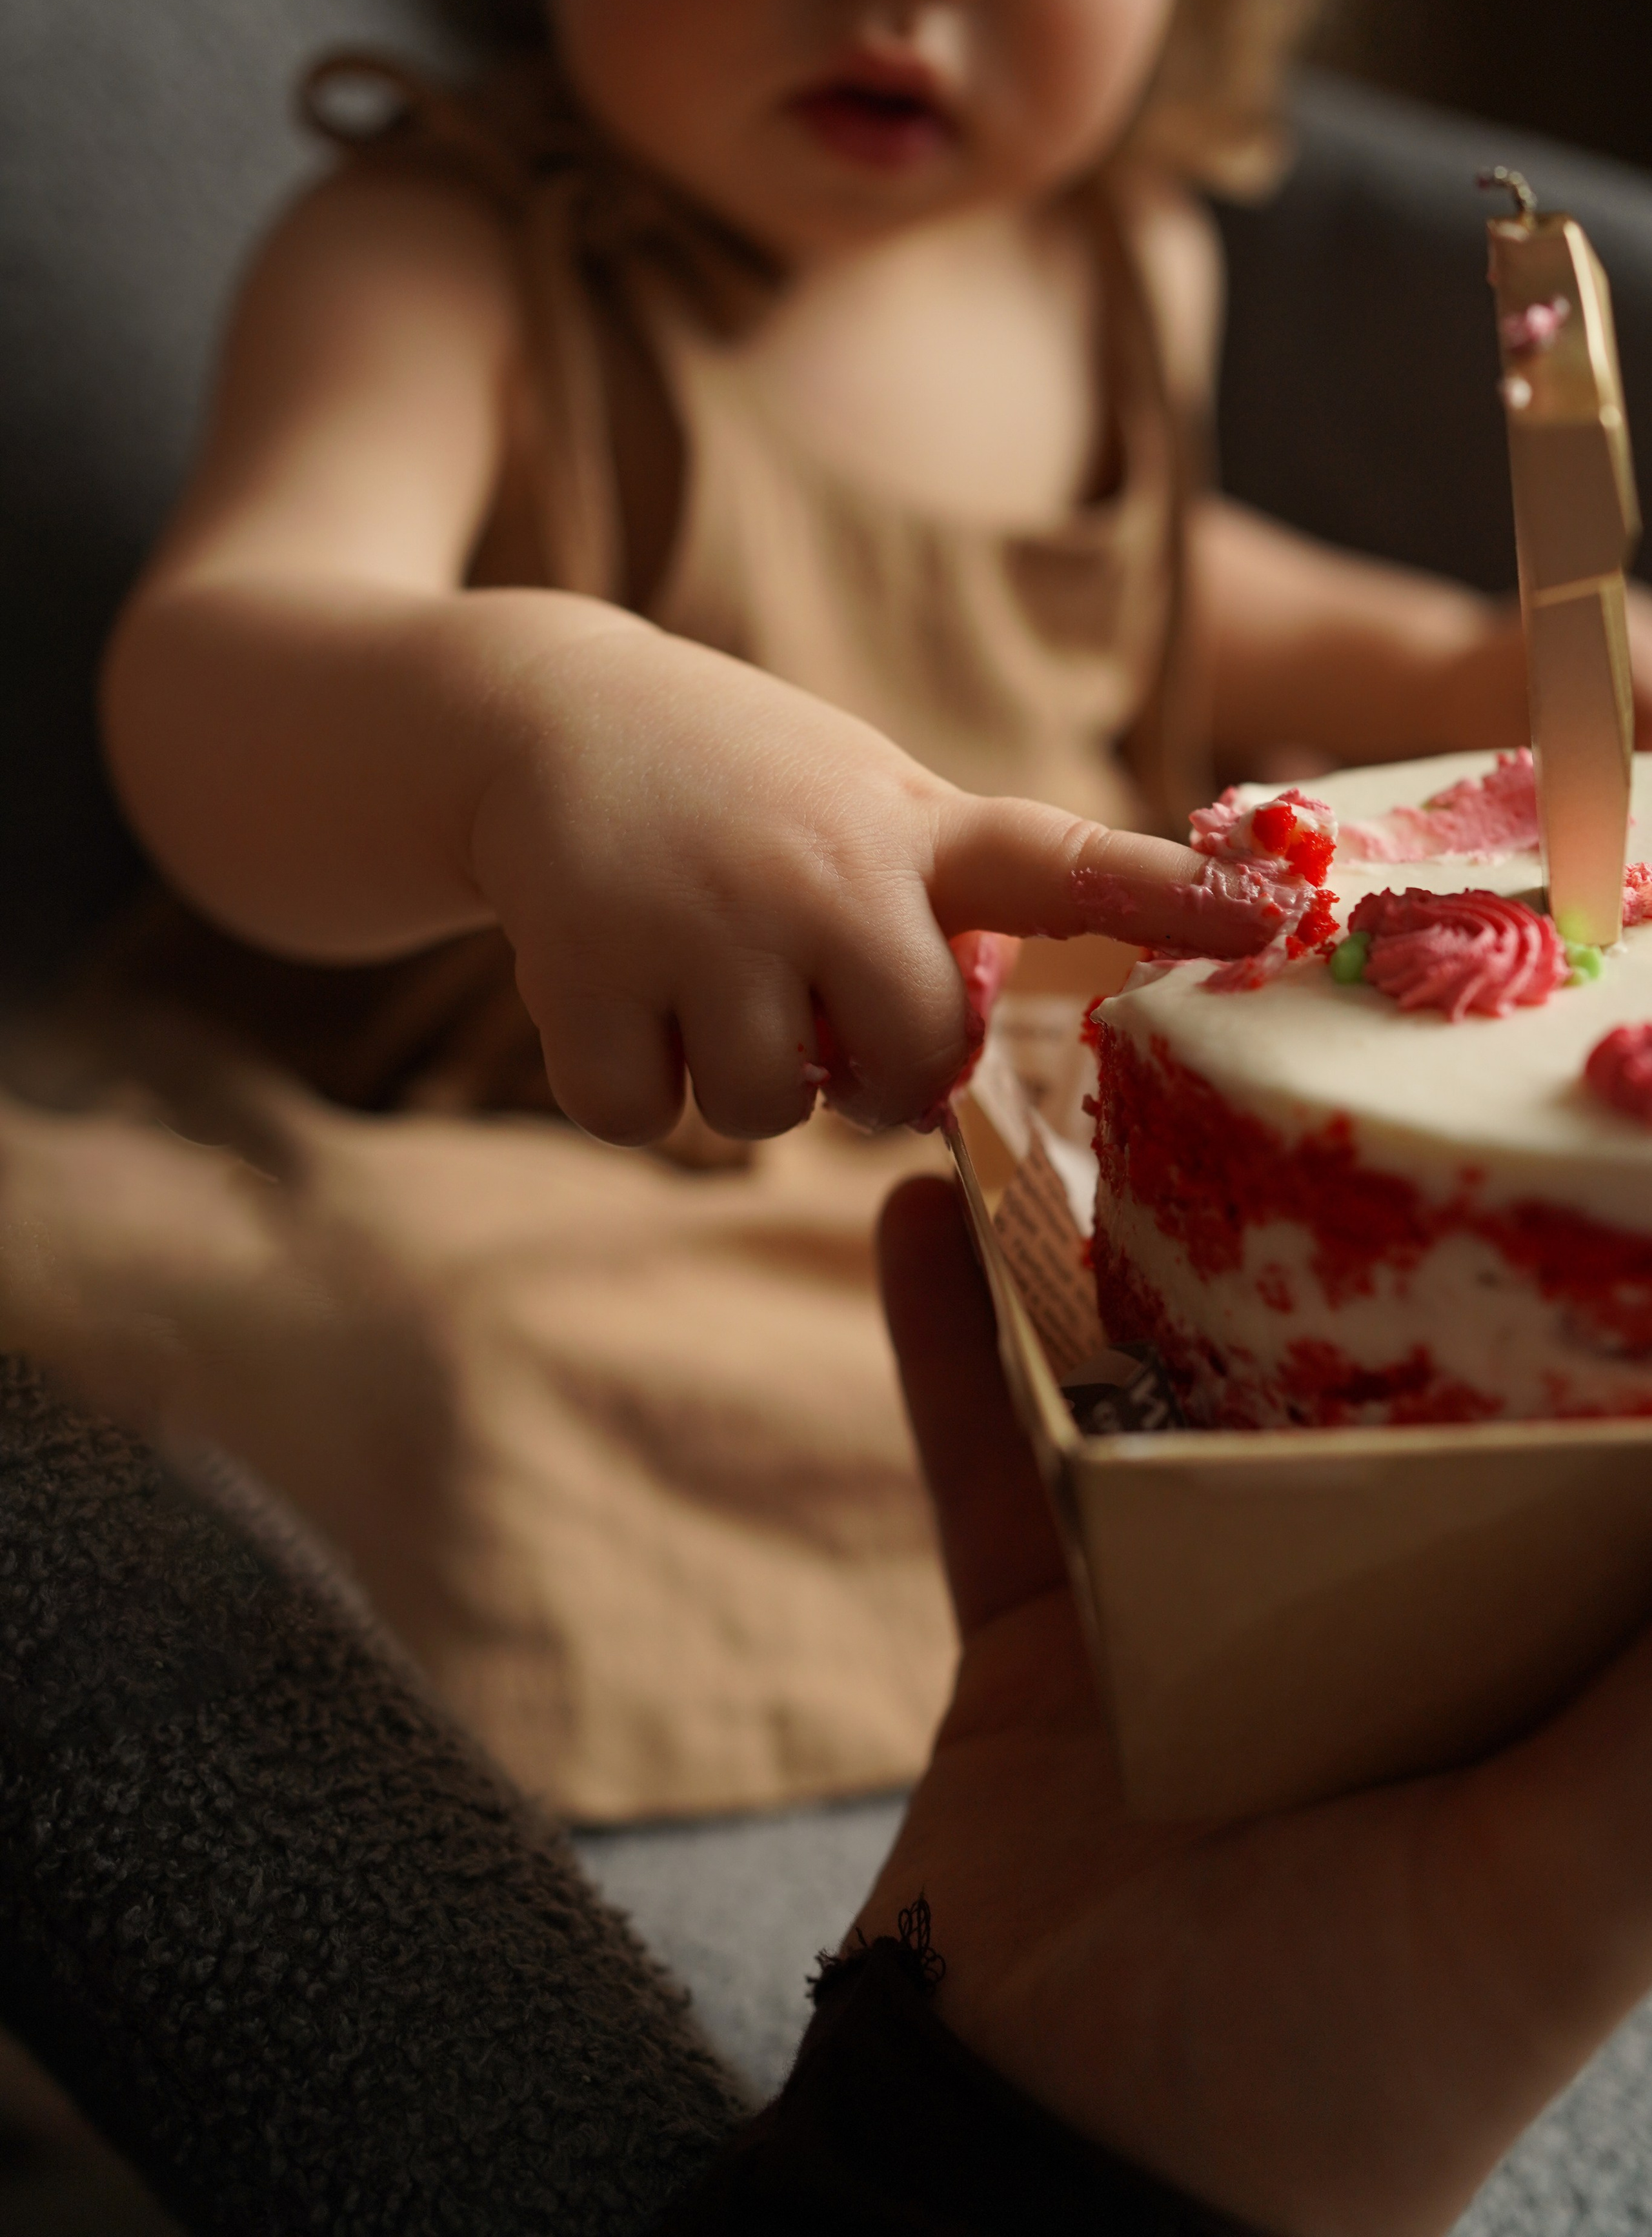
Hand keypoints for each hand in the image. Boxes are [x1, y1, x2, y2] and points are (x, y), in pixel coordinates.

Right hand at [467, 609, 1262, 1144]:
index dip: (1169, 898)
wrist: (543, 712)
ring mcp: (700, 920)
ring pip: (765, 1114)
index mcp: (912, 829)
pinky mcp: (584, 968)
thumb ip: (942, 903)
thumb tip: (959, 1054)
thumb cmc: (740, 786)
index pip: (1063, 861)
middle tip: (817, 1011)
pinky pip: (641, 1119)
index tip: (1270, 916)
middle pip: (908, 1065)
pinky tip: (618, 990)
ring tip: (701, 972)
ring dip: (737, 1077)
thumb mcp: (865, 800)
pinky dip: (630, 1086)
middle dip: (867, 1075)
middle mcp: (822, 871)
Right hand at [859, 1176, 1651, 2236]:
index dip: (1572, 1297)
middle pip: (1345, 1378)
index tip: (1555, 1123)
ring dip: (1115, 1248)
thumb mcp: (1557, 1886)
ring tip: (1087, 1090)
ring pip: (1155, 1383)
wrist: (1061, 2173)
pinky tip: (912, 1217)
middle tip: (1307, 1059)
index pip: (1564, 1443)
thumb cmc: (1351, 2059)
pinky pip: (990, 1458)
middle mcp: (1360, 1611)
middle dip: (1329, 1231)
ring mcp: (1185, 1610)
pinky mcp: (1043, 1633)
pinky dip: (951, 1343)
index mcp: (1514, 1659)